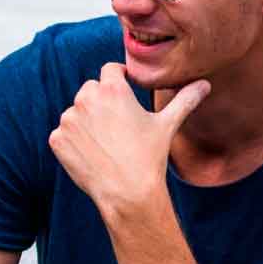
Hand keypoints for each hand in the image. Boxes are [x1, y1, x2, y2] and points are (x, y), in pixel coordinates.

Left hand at [47, 63, 208, 218]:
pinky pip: (64, 134)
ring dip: (87, 122)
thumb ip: (185, 100)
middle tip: (118, 126)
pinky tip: (93, 155)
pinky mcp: (57, 139)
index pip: (110, 69)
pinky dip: (74, 142)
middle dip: (102, 103)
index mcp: (112, 89)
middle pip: (91, 90)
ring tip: (107, 144)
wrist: (127, 194)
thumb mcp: (167, 125)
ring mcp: (69, 120)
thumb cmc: (150, 158)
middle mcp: (86, 99)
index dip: (119, 80)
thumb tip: (205, 84)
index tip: (125, 93)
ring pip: (76, 112)